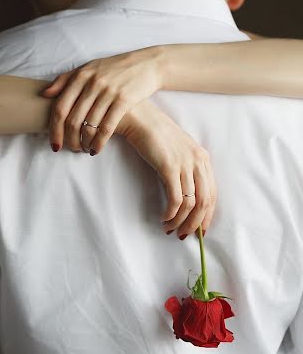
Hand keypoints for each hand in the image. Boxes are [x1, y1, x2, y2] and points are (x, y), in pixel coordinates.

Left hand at [42, 46, 164, 151]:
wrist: (146, 64)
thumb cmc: (114, 68)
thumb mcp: (88, 68)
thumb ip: (65, 79)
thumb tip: (44, 94)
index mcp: (80, 76)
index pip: (60, 107)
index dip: (54, 129)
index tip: (54, 143)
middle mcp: (92, 83)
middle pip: (72, 120)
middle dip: (68, 140)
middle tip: (70, 149)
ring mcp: (108, 92)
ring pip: (88, 126)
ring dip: (84, 143)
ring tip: (83, 149)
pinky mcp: (123, 101)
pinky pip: (106, 128)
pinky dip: (99, 142)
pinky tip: (96, 150)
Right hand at [115, 100, 216, 236]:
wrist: (139, 118)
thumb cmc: (154, 134)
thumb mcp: (177, 150)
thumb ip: (185, 168)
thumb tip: (184, 195)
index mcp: (202, 157)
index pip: (212, 193)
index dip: (207, 215)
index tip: (199, 230)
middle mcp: (197, 161)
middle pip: (205, 201)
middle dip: (195, 223)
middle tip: (183, 235)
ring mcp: (184, 163)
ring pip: (191, 203)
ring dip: (181, 221)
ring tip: (169, 229)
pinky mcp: (169, 167)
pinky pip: (176, 198)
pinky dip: (171, 213)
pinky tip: (164, 218)